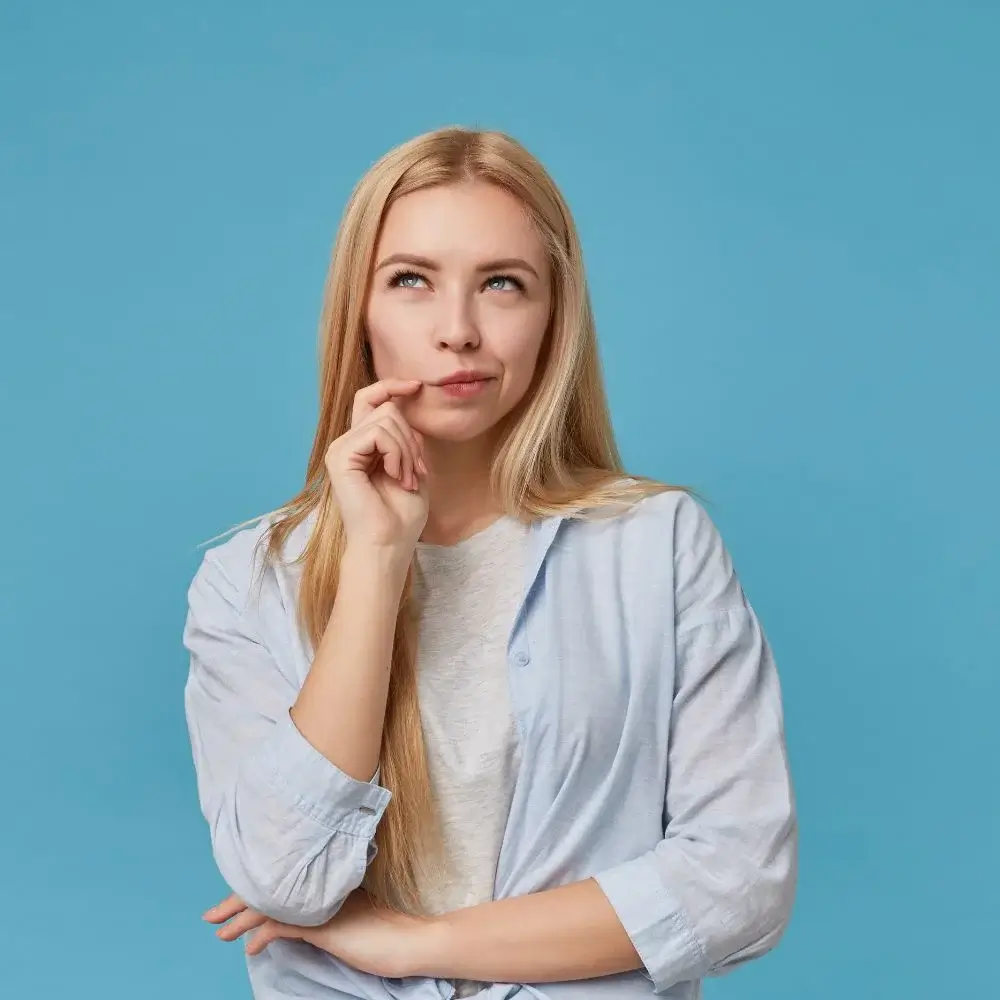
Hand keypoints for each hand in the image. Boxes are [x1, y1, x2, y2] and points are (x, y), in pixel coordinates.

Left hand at [204, 890, 441, 979]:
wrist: (410, 940)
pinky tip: (250, 949)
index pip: (283, 881)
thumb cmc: (387, 931)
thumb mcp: (352, 917)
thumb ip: (329, 910)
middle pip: (270, 889)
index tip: (235, 895)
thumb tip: (300, 916)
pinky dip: (262, 936)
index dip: (256, 886)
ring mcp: (322, 906)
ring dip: (241, 919)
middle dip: (237, 901)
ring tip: (219, 931)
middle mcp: (321, 889)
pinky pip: (282, 927)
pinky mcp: (323, 926)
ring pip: (271, 906)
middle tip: (211, 914)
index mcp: (327, 884)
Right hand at [325, 379, 429, 553]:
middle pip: (386, 408)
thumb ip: (406, 439)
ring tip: (406, 479)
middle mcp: (346, 444)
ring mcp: (340, 450)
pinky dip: (396, 453)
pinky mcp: (340, 457)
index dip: (391, 387)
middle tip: (416, 471)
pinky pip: (378, 433)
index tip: (417, 386)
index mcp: (360, 446)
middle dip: (411, 438)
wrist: (388, 544)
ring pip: (386, 419)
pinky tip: (397, 476)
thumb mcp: (412, 467)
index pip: (371, 400)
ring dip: (407, 450)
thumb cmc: (401, 516)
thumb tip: (403, 407)